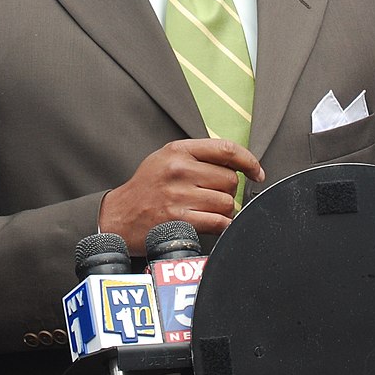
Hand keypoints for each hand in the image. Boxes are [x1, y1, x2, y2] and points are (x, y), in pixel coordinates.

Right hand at [100, 139, 264, 253]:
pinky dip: (222, 225)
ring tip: (207, 211)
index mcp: (178, 151)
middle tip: (214, 196)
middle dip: (228, 191)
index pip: (226, 149)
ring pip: (226, 202)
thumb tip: (236, 163)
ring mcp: (178, 195)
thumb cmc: (146, 188)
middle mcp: (178, 170)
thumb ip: (197, 156)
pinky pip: (218, 222)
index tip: (256, 171)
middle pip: (230, 179)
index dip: (249, 161)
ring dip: (224, 210)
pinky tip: (212, 224)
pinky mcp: (178, 219)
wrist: (118, 216)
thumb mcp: (165, 159)